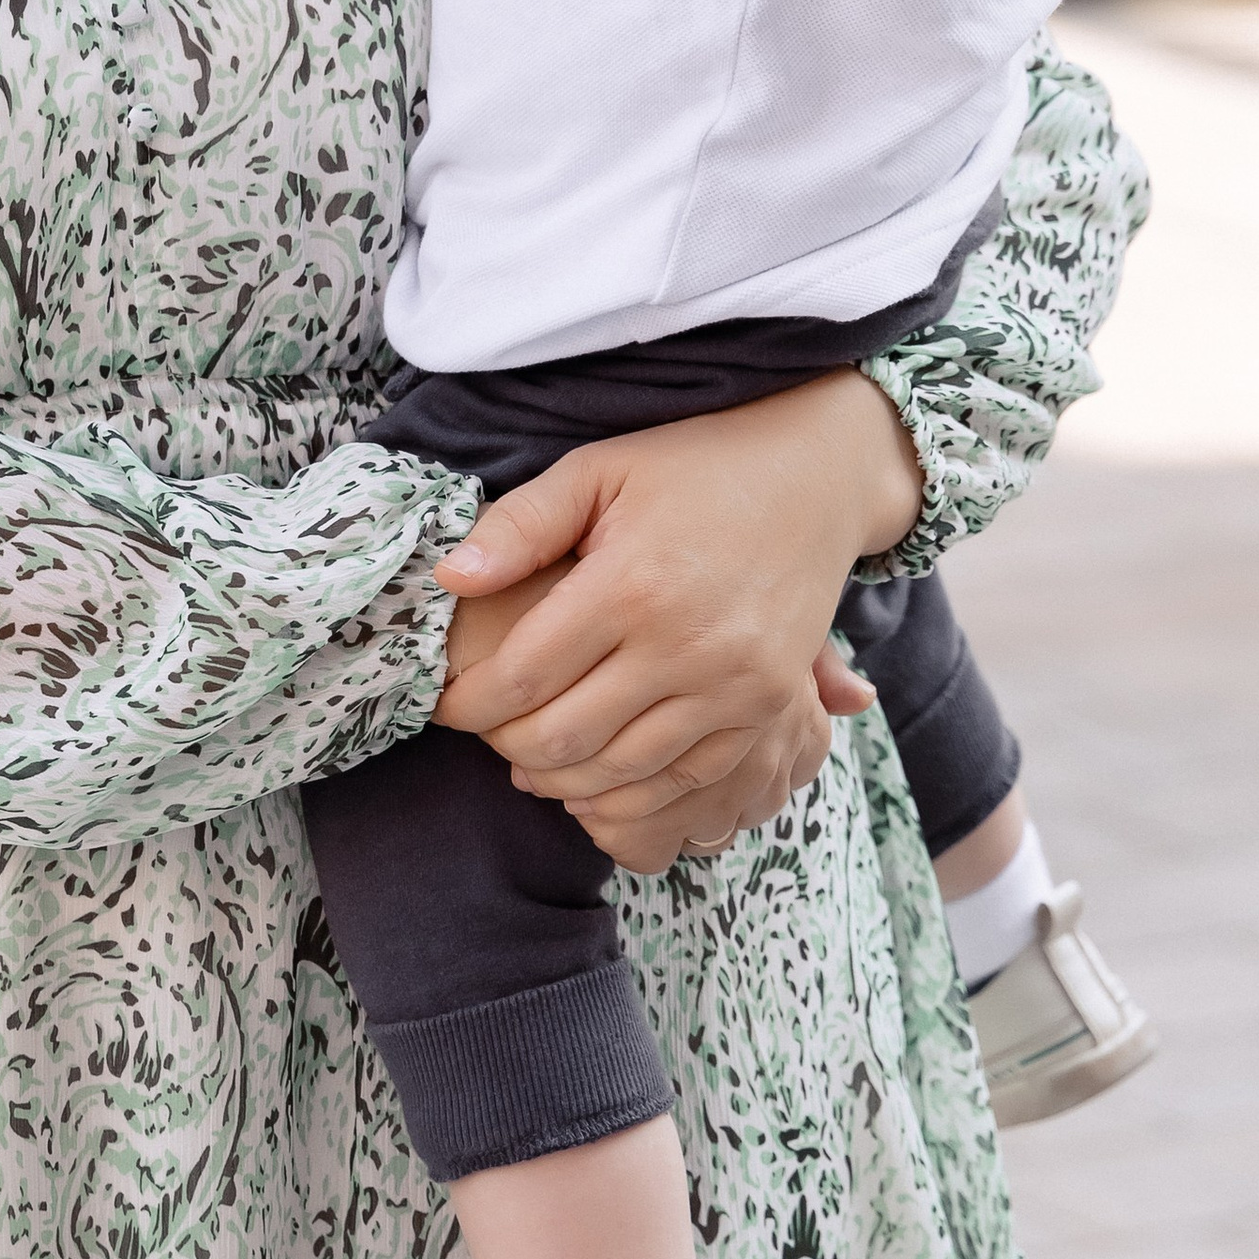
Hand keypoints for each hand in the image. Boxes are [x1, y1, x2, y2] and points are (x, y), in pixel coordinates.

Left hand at [431, 374, 922, 843]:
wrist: (814, 477)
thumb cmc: (692, 468)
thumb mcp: (598, 471)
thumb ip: (520, 526)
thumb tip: (448, 579)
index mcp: (632, 583)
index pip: (523, 676)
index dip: (469, 704)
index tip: (445, 705)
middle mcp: (687, 644)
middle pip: (565, 737)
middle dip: (507, 746)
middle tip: (485, 736)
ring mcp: (736, 685)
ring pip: (622, 773)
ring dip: (563, 778)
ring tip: (529, 759)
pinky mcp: (771, 707)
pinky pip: (687, 779)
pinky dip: (632, 790)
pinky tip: (597, 772)